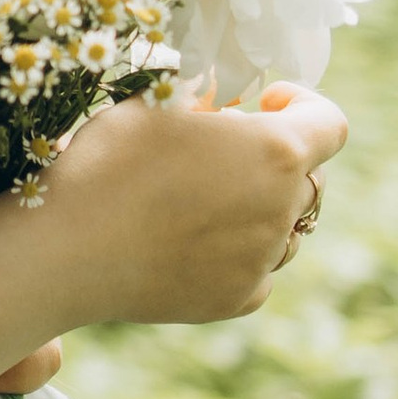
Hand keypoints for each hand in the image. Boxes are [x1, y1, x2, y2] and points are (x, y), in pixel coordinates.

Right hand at [30, 85, 347, 329]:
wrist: (66, 249)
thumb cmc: (106, 162)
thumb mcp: (152, 104)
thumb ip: (200, 98)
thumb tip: (216, 101)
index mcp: (275, 151)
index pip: (331, 124)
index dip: (304, 105)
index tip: (265, 102)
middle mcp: (282, 210)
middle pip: (311, 180)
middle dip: (279, 160)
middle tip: (222, 152)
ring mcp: (262, 261)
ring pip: (287, 230)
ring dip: (261, 210)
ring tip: (203, 200)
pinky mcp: (236, 300)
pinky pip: (257, 271)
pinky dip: (238, 255)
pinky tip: (190, 242)